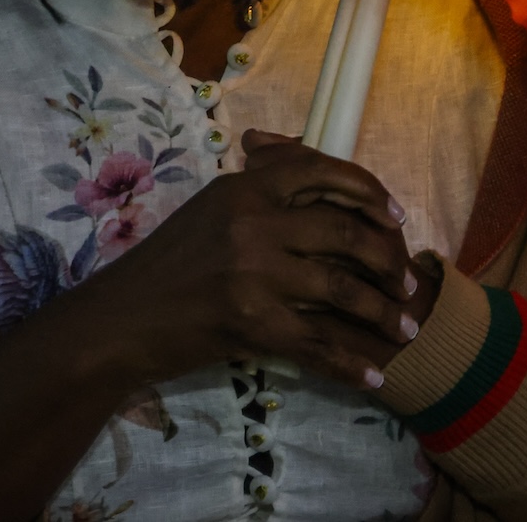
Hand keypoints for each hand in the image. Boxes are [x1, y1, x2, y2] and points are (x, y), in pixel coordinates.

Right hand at [63, 128, 418, 391]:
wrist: (119, 321)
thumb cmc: (165, 265)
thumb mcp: (209, 207)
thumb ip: (256, 184)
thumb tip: (296, 152)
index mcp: (242, 187)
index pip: (321, 172)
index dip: (369, 192)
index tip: (398, 218)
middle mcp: (252, 222)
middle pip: (344, 231)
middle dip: (387, 259)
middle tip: (407, 282)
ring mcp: (253, 273)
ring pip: (342, 288)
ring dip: (382, 313)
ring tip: (405, 330)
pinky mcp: (251, 323)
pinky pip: (318, 344)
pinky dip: (351, 363)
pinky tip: (373, 376)